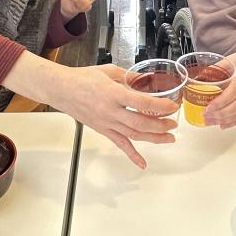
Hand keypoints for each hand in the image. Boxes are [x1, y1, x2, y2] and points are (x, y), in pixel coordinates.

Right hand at [59, 64, 178, 167]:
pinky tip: (142, 163)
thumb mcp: (109, 71)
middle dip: (161, 125)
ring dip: (154, 138)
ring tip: (169, 138)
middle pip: (140, 123)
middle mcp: (111, 111)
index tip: (172, 106)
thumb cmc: (82, 79)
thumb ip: (130, 76)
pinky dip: (132, 155)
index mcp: (114, 94)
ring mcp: (107, 123)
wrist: (62, 90)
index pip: (142, 103)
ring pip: (134, 135)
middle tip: (174, 123)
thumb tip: (146, 79)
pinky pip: (120, 145)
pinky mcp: (103, 130)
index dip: (160, 105)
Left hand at [203, 45, 235, 128]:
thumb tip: (200, 77)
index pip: (235, 90)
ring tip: (210, 121)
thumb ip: (218, 67)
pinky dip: (234, 121)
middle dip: (221, 113)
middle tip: (206, 116)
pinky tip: (223, 124)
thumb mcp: (235, 58)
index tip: (209, 107)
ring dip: (225, 119)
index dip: (222, 101)